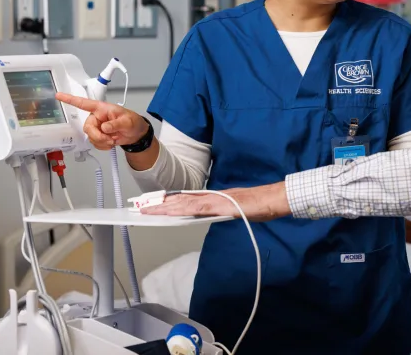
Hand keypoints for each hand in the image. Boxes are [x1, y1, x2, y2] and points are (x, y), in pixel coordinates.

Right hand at [55, 92, 148, 150]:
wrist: (136, 134)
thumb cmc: (132, 122)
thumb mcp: (127, 121)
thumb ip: (116, 124)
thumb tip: (104, 127)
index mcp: (101, 109)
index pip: (84, 103)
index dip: (70, 99)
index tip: (58, 95)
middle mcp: (96, 117)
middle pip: (88, 127)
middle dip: (98, 136)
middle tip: (109, 140)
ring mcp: (97, 127)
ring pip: (91, 137)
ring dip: (102, 142)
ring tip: (113, 140)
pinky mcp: (98, 136)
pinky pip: (95, 143)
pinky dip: (103, 146)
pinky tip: (111, 143)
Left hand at [141, 182, 291, 221]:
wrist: (272, 200)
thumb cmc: (257, 205)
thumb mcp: (234, 209)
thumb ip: (219, 210)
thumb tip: (206, 214)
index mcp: (212, 198)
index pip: (184, 199)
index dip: (166, 201)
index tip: (151, 203)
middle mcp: (209, 197)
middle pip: (178, 200)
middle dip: (158, 204)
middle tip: (138, 206)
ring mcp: (213, 200)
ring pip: (182, 203)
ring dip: (163, 206)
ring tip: (146, 209)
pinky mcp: (219, 205)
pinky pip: (196, 208)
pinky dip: (181, 209)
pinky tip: (169, 211)